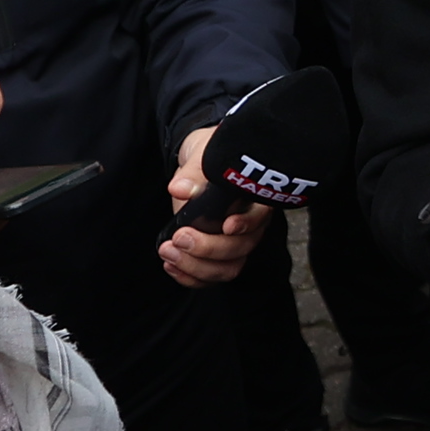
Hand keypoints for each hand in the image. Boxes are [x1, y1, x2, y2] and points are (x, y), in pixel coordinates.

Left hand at [157, 122, 269, 287]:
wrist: (201, 164)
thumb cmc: (210, 154)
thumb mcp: (203, 153)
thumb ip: (194, 171)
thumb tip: (180, 188)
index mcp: (254, 197)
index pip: (260, 216)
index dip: (246, 225)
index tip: (226, 225)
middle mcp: (250, 224)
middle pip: (242, 248)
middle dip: (208, 249)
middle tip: (179, 237)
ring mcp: (235, 243)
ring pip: (228, 269)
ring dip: (196, 267)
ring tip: (169, 253)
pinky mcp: (217, 257)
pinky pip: (211, 278)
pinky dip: (190, 277)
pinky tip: (171, 266)